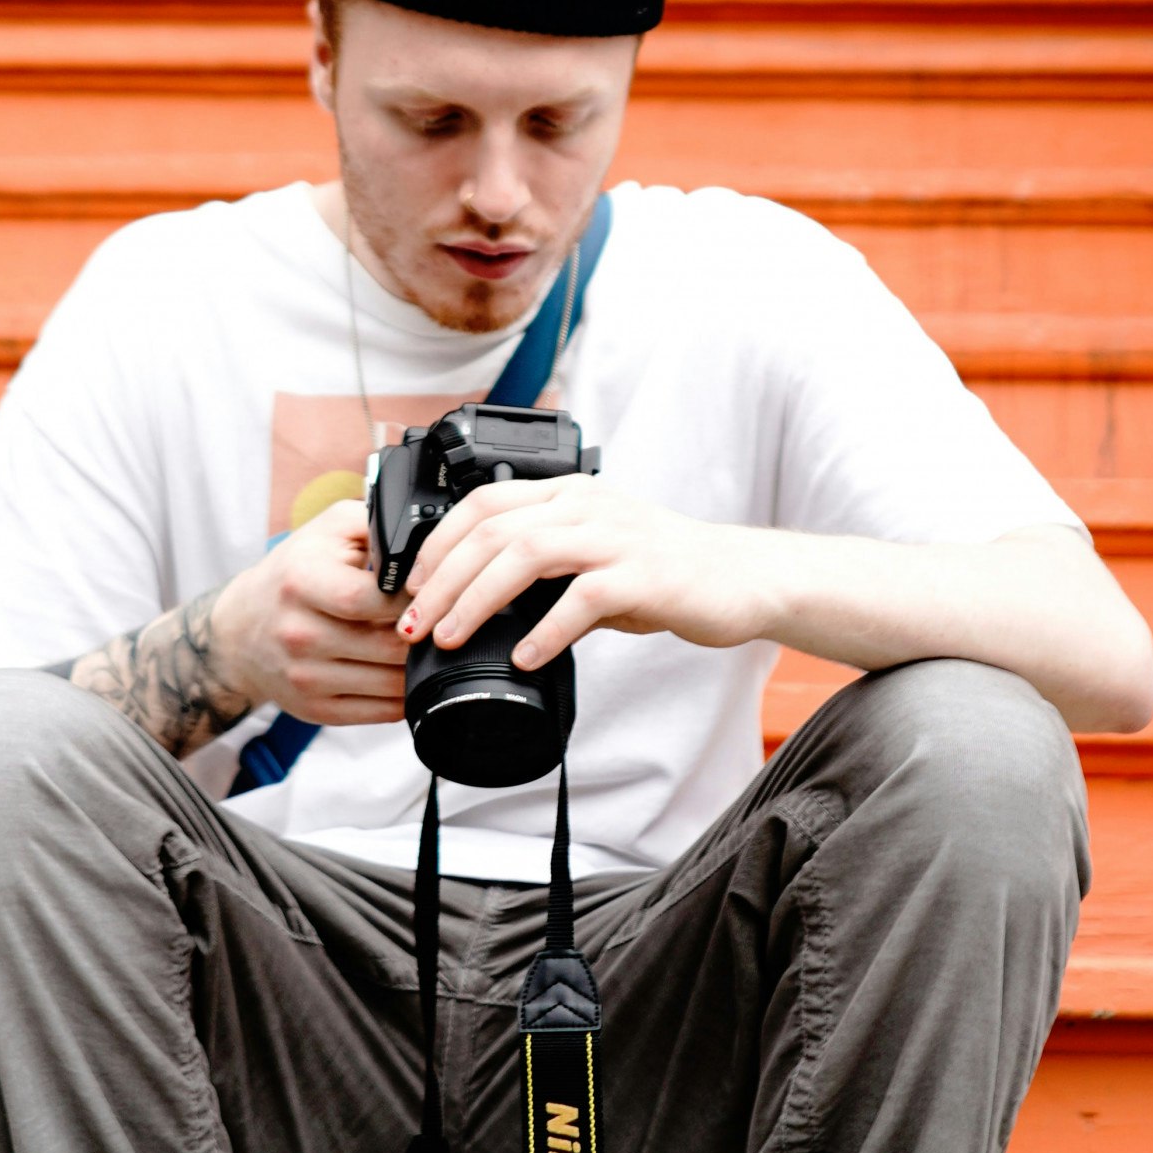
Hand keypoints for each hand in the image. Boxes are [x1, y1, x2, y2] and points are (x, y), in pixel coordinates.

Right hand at [210, 500, 410, 723]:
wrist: (241, 631)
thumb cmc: (294, 574)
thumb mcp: (326, 531)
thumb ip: (376, 524)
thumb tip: (426, 540)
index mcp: (301, 582)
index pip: (368, 599)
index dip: (410, 598)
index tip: (429, 593)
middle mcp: (298, 634)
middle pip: (387, 646)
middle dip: (423, 635)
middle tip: (441, 623)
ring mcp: (306, 677)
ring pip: (390, 683)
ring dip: (419, 667)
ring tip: (428, 647)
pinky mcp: (315, 709)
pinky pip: (380, 712)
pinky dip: (405, 696)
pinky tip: (408, 675)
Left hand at [398, 476, 770, 669]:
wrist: (741, 579)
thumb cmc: (663, 572)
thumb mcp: (593, 560)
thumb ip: (542, 576)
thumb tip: (483, 611)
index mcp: (567, 495)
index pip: (483, 504)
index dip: (438, 544)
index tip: (411, 588)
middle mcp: (586, 506)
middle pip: (492, 530)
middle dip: (443, 579)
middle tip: (415, 623)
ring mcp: (615, 537)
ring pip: (525, 554)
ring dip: (477, 599)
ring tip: (452, 637)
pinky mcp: (642, 575)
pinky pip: (581, 599)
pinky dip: (545, 630)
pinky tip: (524, 657)